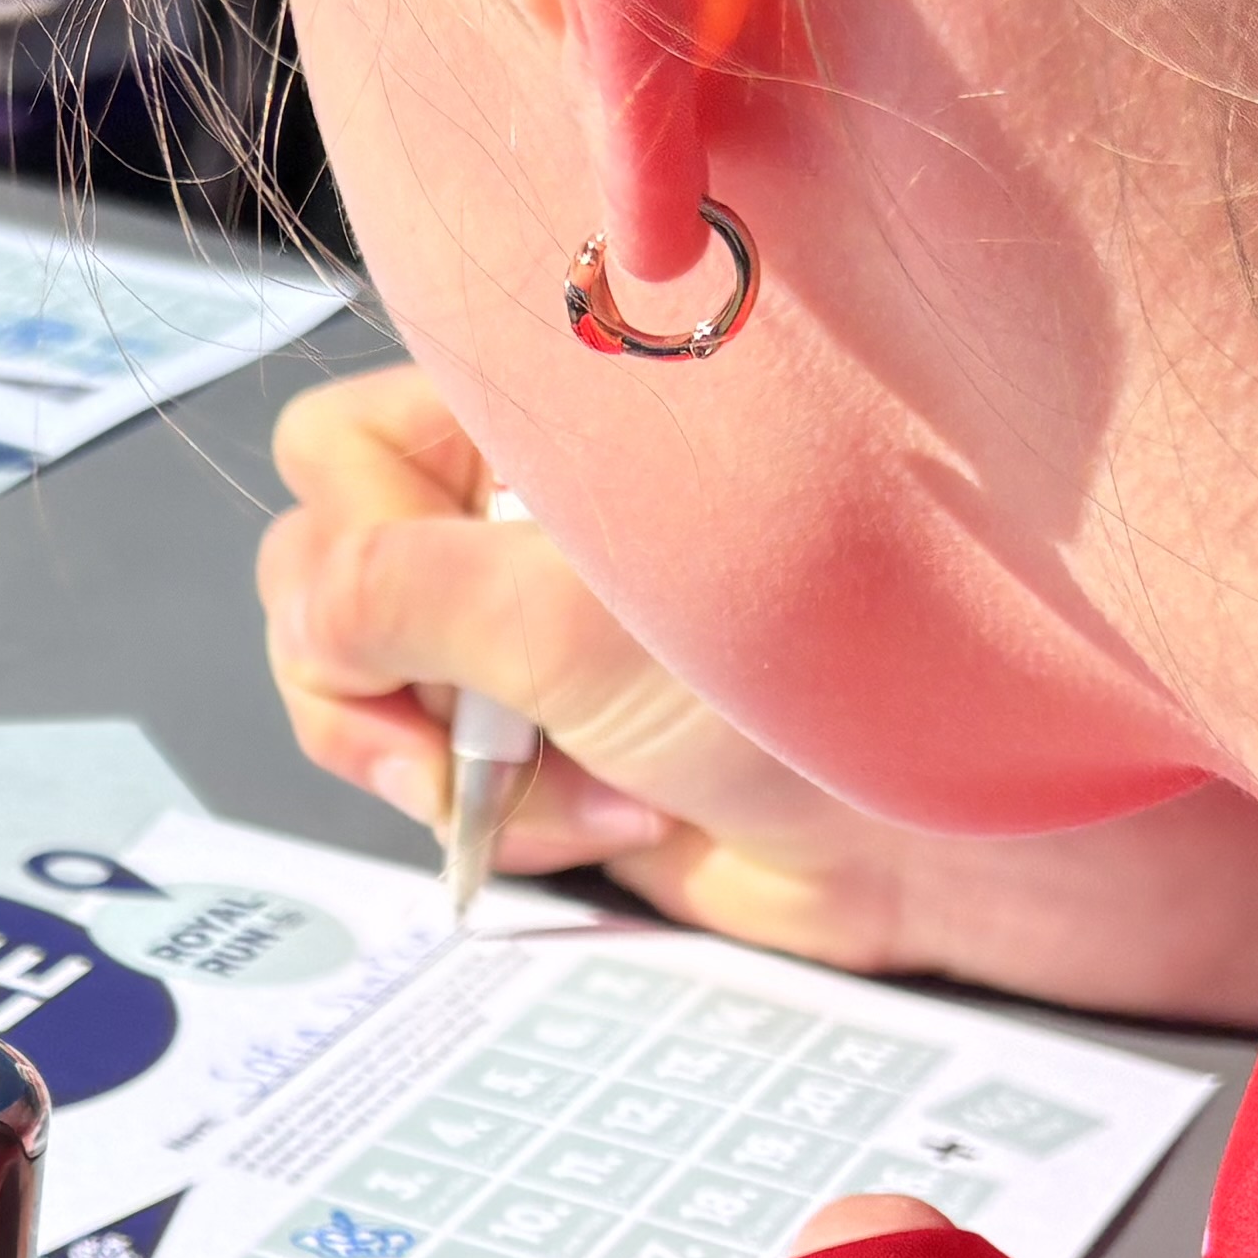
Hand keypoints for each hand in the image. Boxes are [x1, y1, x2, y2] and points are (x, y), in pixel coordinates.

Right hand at [257, 367, 1257, 1029]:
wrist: (954, 840)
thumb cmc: (834, 685)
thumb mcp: (574, 620)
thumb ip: (395, 591)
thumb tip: (302, 610)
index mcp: (546, 417)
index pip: (339, 446)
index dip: (358, 546)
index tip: (432, 627)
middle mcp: (526, 507)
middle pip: (326, 565)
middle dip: (371, 676)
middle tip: (455, 738)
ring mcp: (529, 625)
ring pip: (360, 682)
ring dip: (435, 761)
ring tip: (564, 786)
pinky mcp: (548, 733)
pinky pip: (432, 771)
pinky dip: (493, 814)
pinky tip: (606, 816)